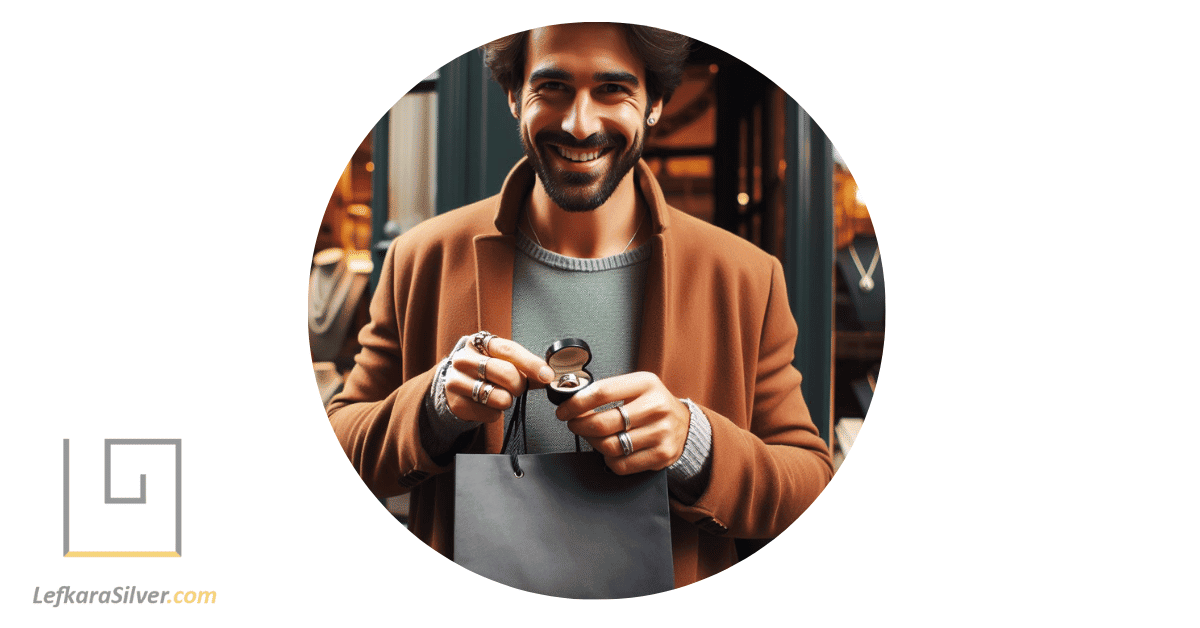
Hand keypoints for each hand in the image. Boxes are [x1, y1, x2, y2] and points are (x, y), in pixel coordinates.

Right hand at [445, 333, 555, 423]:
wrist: (455, 383)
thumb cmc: (484, 369)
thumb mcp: (500, 360)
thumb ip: (524, 366)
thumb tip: (547, 376)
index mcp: (479, 343)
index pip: (509, 350)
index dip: (531, 363)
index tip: (547, 375)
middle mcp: (464, 359)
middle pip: (507, 374)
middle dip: (520, 385)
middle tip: (517, 387)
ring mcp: (457, 382)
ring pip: (501, 397)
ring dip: (507, 400)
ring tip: (499, 393)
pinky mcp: (457, 404)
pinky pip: (491, 414)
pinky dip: (495, 412)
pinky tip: (486, 403)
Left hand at [555, 372, 689, 474]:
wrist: (684, 425)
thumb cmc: (652, 404)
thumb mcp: (636, 387)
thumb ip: (608, 391)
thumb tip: (573, 402)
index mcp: (646, 384)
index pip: (602, 392)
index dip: (576, 403)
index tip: (564, 410)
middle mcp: (656, 407)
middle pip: (602, 423)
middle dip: (579, 425)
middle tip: (574, 424)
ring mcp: (660, 433)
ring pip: (609, 446)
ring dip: (592, 443)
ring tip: (592, 436)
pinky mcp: (661, 455)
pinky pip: (621, 464)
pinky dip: (609, 458)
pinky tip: (611, 449)